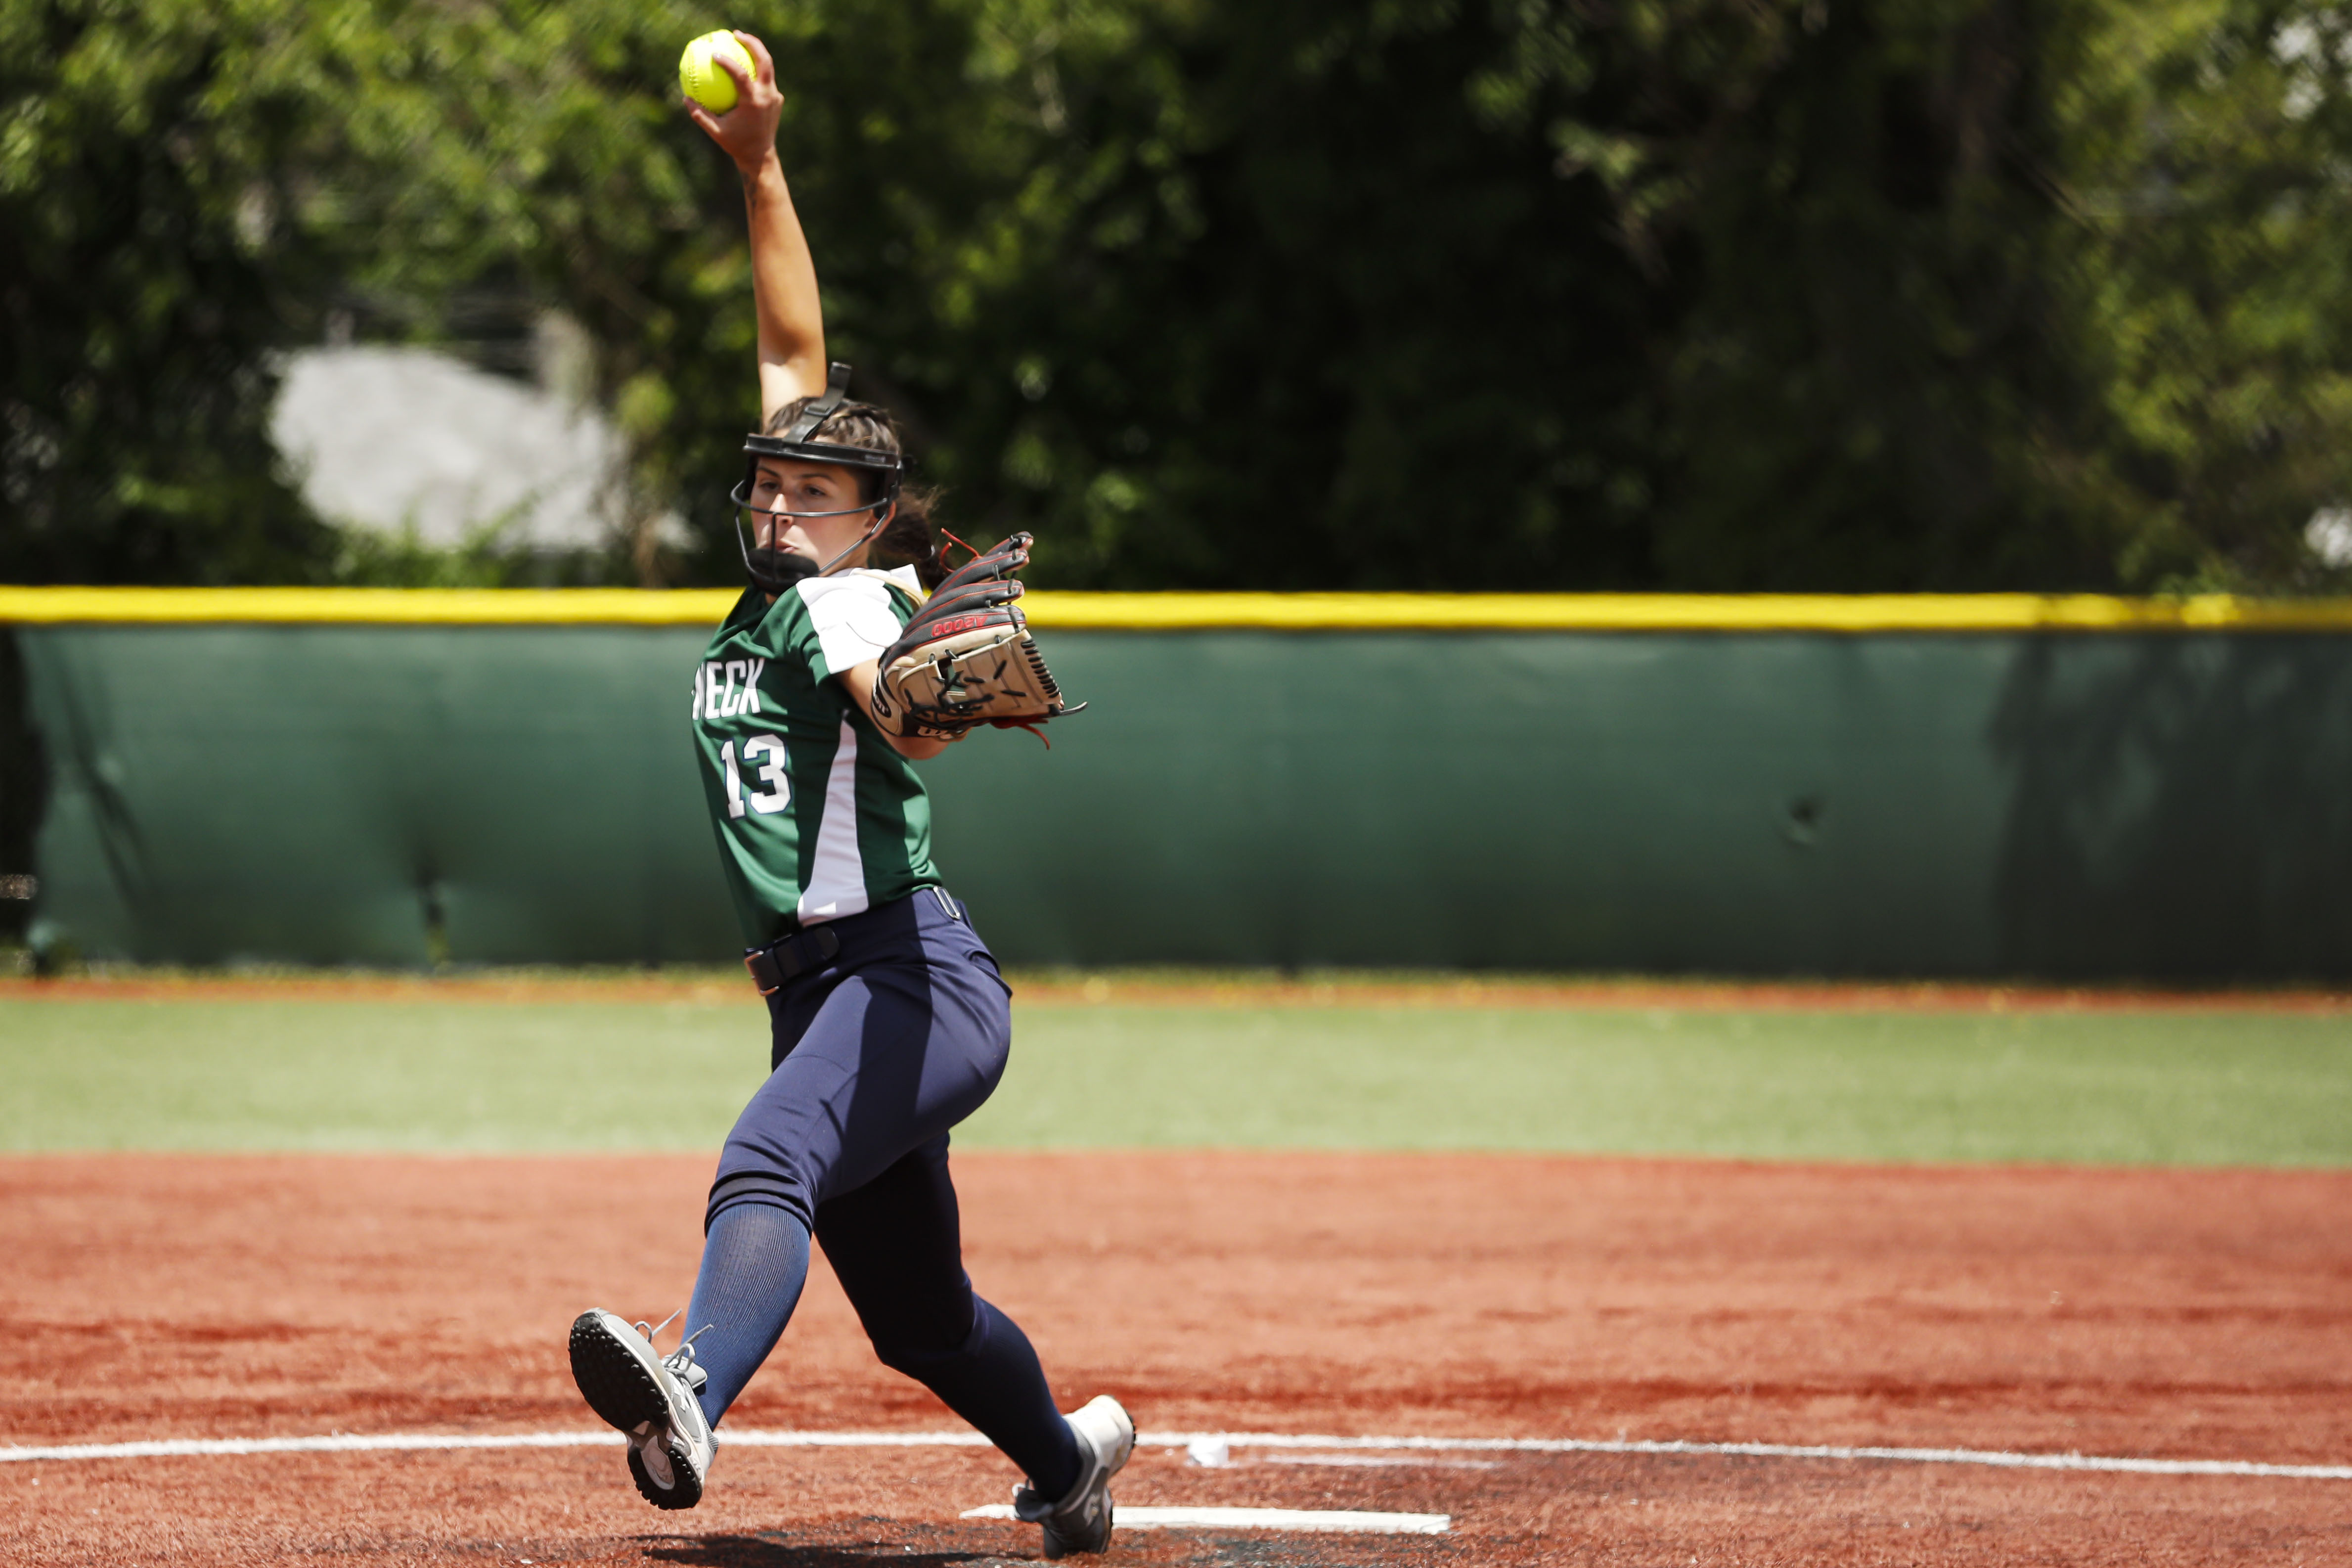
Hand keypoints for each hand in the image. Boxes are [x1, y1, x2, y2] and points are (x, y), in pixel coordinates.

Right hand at [685, 31, 784, 171]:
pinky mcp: (776, 98)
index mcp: (753, 103)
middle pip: (765, 61)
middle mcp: (767, 96)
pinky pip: (766, 78)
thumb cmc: (736, 144)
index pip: (741, 75)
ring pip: (768, 67)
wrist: (761, 156)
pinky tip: (743, 63)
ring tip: (741, 41)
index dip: (728, 63)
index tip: (715, 53)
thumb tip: (685, 98)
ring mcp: (774, 96)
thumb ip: (700, 115)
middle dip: (752, 44)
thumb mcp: (716, 132)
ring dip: (756, 52)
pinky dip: (755, 68)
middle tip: (736, 34)